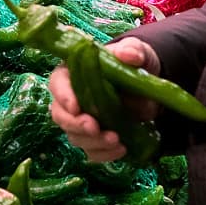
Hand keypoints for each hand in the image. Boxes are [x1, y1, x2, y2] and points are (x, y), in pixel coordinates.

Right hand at [49, 37, 160, 162]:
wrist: (147, 86)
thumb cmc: (131, 64)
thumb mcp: (135, 52)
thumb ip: (131, 51)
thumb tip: (129, 55)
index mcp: (72, 73)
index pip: (58, 83)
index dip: (63, 96)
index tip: (76, 107)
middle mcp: (71, 100)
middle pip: (60, 115)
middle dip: (76, 124)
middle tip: (93, 128)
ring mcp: (81, 121)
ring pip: (75, 137)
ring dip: (93, 142)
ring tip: (116, 140)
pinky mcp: (95, 138)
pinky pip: (93, 152)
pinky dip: (105, 154)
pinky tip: (122, 149)